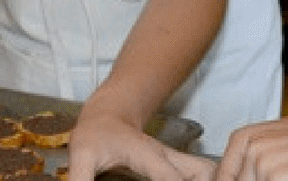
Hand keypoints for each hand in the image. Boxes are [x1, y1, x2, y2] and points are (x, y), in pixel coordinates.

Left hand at [66, 108, 212, 180]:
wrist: (109, 112)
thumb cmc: (95, 132)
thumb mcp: (82, 155)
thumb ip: (80, 180)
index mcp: (147, 156)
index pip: (169, 178)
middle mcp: (167, 158)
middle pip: (202, 172)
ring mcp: (174, 161)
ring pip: (204, 170)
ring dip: (207, 179)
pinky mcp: (174, 166)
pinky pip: (197, 174)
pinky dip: (201, 179)